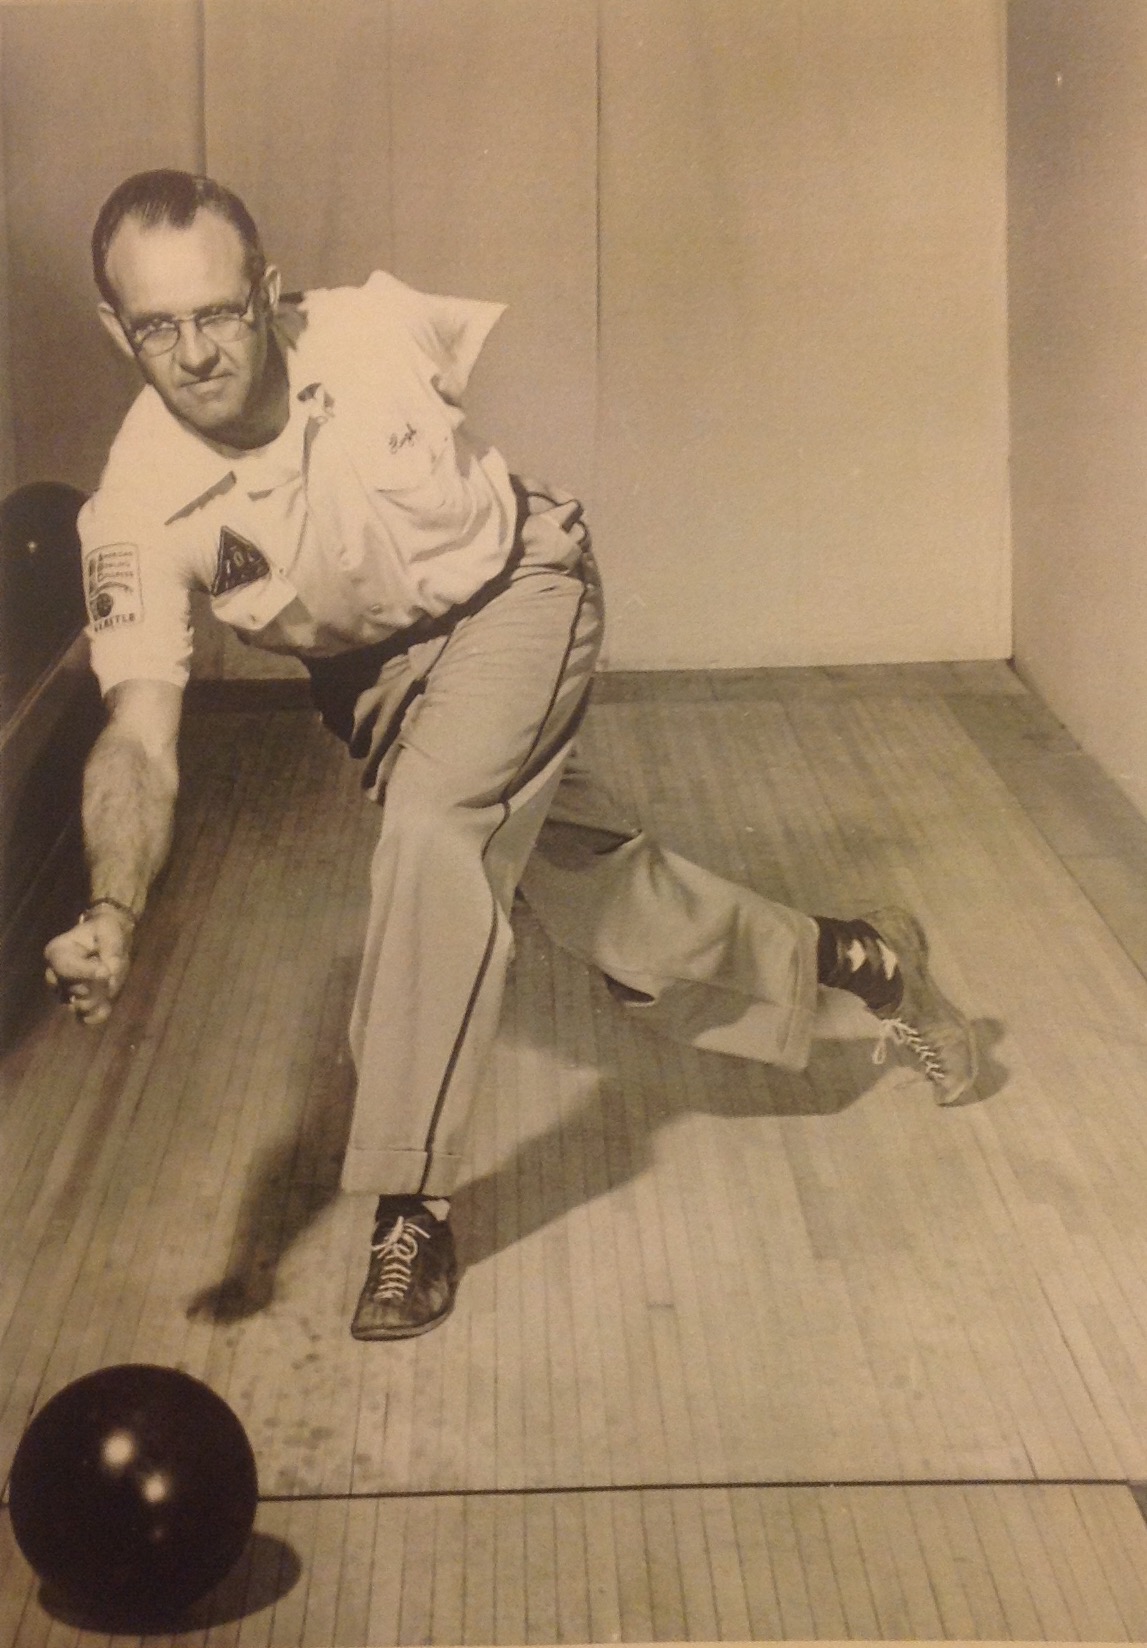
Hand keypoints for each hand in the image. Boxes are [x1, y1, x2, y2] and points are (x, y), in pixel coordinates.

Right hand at [44, 907, 134, 1025]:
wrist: (108, 938)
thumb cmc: (106, 931)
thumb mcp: (111, 934)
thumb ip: (109, 955)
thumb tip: (104, 975)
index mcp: (57, 952)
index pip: (63, 968)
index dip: (85, 972)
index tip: (106, 971)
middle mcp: (55, 974)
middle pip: (71, 990)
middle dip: (95, 986)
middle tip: (110, 975)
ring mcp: (64, 991)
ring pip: (77, 1006)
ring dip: (97, 1000)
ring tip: (109, 987)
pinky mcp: (76, 1003)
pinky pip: (82, 1018)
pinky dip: (96, 1015)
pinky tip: (106, 1007)